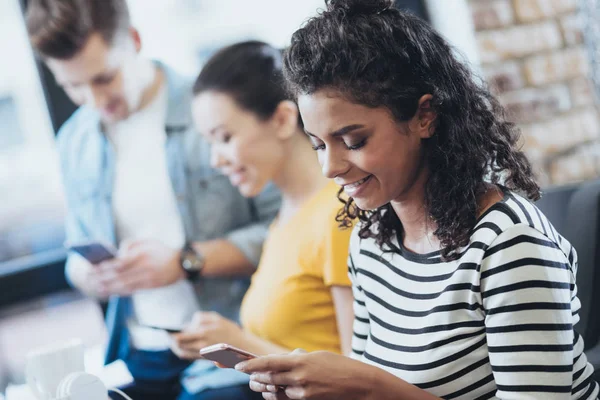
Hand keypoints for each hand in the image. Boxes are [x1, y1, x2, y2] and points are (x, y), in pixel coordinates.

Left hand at [90, 239, 183, 295]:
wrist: (182, 263)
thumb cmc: (162, 251)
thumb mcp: (147, 241)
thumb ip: (130, 244)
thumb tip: (117, 254)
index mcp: (141, 254)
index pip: (118, 262)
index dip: (103, 267)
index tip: (92, 269)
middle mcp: (144, 266)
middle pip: (118, 274)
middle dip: (102, 278)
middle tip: (89, 280)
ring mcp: (147, 277)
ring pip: (124, 284)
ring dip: (109, 287)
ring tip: (97, 288)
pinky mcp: (151, 285)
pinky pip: (133, 289)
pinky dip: (120, 291)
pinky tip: (112, 292)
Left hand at [170, 311, 244, 359]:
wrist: (242, 346)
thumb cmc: (229, 330)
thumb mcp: (216, 317)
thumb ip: (200, 317)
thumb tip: (188, 325)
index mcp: (203, 334)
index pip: (180, 338)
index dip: (171, 336)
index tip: (167, 332)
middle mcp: (201, 346)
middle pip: (178, 347)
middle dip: (172, 341)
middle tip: (169, 336)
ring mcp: (202, 355)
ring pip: (182, 353)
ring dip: (176, 347)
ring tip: (175, 341)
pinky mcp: (204, 360)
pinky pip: (189, 356)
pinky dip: (184, 351)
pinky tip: (185, 345)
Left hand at [237, 350, 369, 399]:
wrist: (359, 384)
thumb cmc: (339, 366)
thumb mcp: (317, 356)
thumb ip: (298, 359)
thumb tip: (282, 361)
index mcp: (301, 361)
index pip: (269, 363)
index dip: (252, 365)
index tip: (239, 366)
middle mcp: (300, 378)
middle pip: (269, 379)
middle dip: (255, 377)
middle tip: (245, 374)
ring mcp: (303, 392)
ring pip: (276, 391)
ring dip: (265, 387)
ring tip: (256, 383)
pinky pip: (287, 399)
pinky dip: (277, 395)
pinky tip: (272, 392)